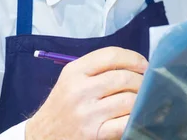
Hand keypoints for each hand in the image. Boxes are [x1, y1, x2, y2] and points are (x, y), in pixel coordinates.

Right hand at [26, 47, 147, 139]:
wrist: (40, 137)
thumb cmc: (63, 107)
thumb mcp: (71, 81)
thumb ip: (97, 70)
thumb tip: (136, 65)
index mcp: (74, 71)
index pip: (111, 55)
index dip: (134, 58)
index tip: (144, 65)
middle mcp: (79, 90)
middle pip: (123, 77)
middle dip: (141, 81)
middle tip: (146, 86)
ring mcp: (87, 113)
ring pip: (128, 99)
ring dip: (141, 100)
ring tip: (141, 101)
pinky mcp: (94, 134)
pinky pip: (126, 122)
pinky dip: (135, 118)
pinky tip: (135, 117)